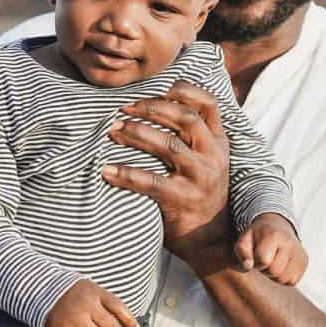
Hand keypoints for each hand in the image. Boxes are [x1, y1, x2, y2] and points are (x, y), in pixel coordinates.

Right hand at [44, 278, 137, 326]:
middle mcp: (87, 305)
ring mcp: (74, 318)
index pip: (119, 307)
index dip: (130, 320)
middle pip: (111, 326)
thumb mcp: (90, 289)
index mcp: (96, 292)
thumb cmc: (70, 293)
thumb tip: (126, 322)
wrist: (42, 289)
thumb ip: (105, 303)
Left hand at [104, 81, 231, 261]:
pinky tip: (106, 170)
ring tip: (113, 131)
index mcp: (218, 143)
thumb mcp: (206, 160)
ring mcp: (200, 178)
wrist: (210, 239)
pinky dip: (126, 174)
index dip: (185, 91)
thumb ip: (192, 136)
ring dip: (136, 134)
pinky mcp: (183, 200)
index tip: (161, 87)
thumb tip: (154, 104)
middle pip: (186, 119)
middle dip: (152, 108)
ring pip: (169, 146)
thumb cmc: (198, 192)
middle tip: (123, 109)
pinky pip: (151, 183)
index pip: (208, 105)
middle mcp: (213, 157)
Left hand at [234, 213, 307, 283]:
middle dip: (265, 269)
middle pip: (275, 271)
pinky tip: (280, 266)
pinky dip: (284, 277)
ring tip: (272, 262)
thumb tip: (248, 265)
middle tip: (264, 260)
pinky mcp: (304, 261)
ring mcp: (300, 253)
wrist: (277, 227)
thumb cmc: (258, 236)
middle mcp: (290, 243)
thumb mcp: (245, 239)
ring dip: (274, 275)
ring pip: (284, 279)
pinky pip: (292, 281)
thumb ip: (242, 251)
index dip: (256, 263)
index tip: (256, 256)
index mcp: (273, 235)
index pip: (264, 260)